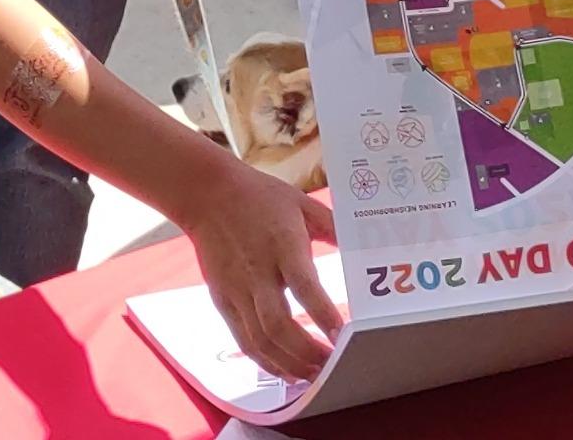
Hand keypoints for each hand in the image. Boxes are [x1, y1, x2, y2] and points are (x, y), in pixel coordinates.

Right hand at [180, 156, 343, 384]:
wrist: (208, 196)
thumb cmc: (261, 197)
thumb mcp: (303, 203)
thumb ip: (333, 226)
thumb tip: (363, 244)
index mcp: (282, 244)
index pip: (304, 284)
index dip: (322, 313)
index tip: (342, 334)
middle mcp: (258, 272)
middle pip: (278, 324)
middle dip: (306, 352)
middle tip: (333, 366)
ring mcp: (237, 290)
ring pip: (259, 340)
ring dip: (287, 363)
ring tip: (313, 376)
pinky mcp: (223, 301)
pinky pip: (243, 340)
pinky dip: (265, 361)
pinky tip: (285, 370)